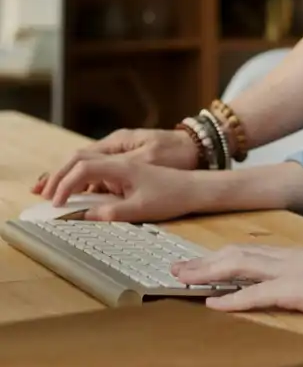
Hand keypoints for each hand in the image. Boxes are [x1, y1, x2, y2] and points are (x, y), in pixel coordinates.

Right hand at [34, 128, 198, 199]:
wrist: (198, 180)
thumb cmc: (173, 190)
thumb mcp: (144, 205)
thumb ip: (113, 210)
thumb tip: (85, 216)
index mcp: (123, 157)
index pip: (83, 166)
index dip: (66, 184)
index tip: (57, 203)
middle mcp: (120, 149)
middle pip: (79, 158)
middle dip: (58, 175)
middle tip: (40, 193)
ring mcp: (123, 153)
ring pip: (87, 161)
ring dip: (69, 176)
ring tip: (50, 193)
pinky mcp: (126, 162)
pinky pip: (98, 167)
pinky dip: (83, 178)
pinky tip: (75, 191)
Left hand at [172, 244, 302, 314]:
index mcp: (297, 256)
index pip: (251, 251)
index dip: (222, 255)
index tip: (199, 261)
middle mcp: (288, 259)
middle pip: (237, 254)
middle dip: (204, 261)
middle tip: (175, 269)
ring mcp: (292, 272)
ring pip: (240, 266)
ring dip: (208, 273)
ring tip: (182, 280)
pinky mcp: (298, 291)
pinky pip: (259, 293)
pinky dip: (233, 299)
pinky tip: (213, 305)